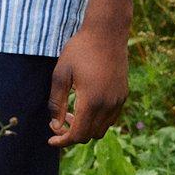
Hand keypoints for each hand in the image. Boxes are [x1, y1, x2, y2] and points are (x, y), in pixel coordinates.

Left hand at [47, 26, 128, 146]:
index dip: (63, 141)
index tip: (51, 141)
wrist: (107, 33)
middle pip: (90, 135)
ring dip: (85, 128)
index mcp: (92, 101)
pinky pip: (110, 118)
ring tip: (70, 114)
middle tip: (57, 124)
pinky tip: (85, 107)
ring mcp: (118, 100)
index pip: (78, 134)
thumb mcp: (61, 74)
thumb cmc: (80, 50)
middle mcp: (108, 105)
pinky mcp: (123, 95)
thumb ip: (56, 102)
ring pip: (102, 129)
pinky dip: (97, 120)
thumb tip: (55, 125)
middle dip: (71, 135)